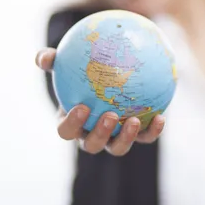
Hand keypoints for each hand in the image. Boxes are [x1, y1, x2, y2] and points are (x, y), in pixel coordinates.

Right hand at [36, 48, 165, 155]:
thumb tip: (43, 57)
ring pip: (118, 147)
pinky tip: (161, 117)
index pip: (65, 130)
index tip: (81, 107)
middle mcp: (91, 135)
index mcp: (72, 122)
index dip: (71, 124)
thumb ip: (52, 61)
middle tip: (109, 115)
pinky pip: (145, 137)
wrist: (109, 75)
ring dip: (126, 138)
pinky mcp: (136, 135)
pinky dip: (153, 131)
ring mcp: (114, 138)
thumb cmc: (80, 70)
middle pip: (92, 145)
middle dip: (99, 134)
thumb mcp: (64, 63)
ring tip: (134, 120)